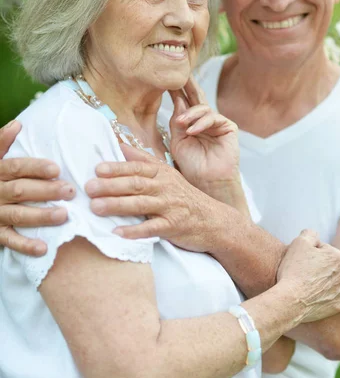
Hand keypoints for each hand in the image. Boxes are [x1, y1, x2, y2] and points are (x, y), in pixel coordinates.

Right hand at [0, 120, 72, 256]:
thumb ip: (2, 142)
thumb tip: (18, 124)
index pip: (15, 168)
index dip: (35, 167)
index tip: (57, 168)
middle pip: (20, 191)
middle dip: (46, 191)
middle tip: (70, 191)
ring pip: (18, 215)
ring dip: (41, 216)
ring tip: (64, 215)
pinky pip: (9, 240)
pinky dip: (25, 245)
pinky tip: (43, 247)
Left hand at [86, 144, 233, 252]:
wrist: (213, 220)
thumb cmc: (185, 197)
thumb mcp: (167, 174)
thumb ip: (143, 161)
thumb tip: (120, 145)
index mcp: (162, 174)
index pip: (136, 168)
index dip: (117, 168)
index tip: (97, 169)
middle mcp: (166, 188)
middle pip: (136, 184)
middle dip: (111, 186)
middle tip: (89, 187)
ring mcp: (170, 207)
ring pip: (141, 204)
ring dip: (117, 206)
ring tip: (95, 208)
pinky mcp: (174, 226)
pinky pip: (152, 229)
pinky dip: (135, 231)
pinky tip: (117, 232)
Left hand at [168, 76, 239, 188]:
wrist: (207, 183)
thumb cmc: (192, 166)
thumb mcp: (177, 142)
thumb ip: (176, 122)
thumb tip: (177, 101)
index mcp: (190, 123)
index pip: (183, 102)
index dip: (175, 91)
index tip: (164, 80)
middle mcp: (204, 120)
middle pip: (196, 97)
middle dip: (188, 85)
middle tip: (180, 75)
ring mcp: (217, 123)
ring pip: (202, 108)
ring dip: (190, 114)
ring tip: (181, 123)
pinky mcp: (228, 127)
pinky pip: (213, 117)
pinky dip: (201, 123)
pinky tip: (192, 131)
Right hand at [277, 229, 339, 322]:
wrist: (290, 300)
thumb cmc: (293, 270)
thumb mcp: (298, 243)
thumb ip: (310, 234)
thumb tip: (316, 236)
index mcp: (337, 255)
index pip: (322, 248)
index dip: (308, 252)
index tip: (298, 260)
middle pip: (332, 263)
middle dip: (321, 264)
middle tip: (303, 270)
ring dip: (333, 276)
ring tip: (317, 280)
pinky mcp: (339, 305)